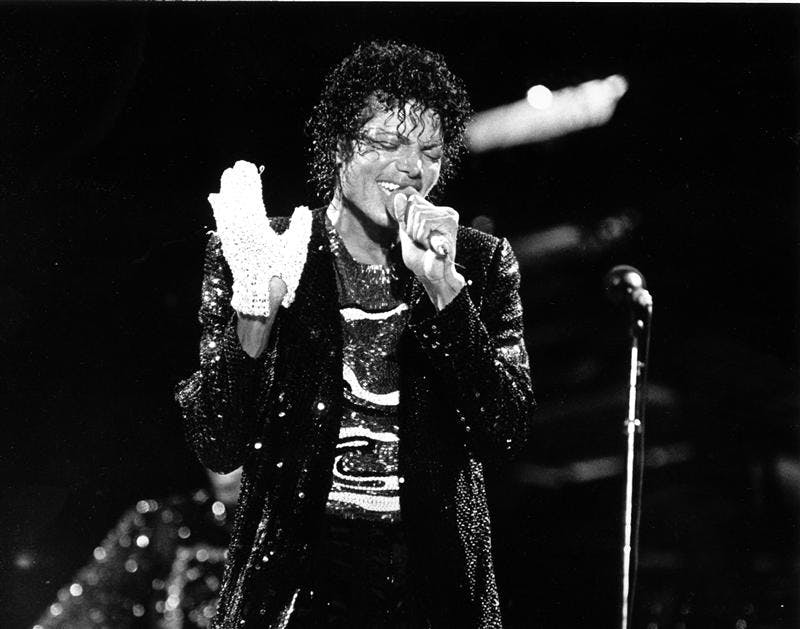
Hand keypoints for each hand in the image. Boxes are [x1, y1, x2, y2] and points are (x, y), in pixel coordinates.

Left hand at [208, 160, 310, 317]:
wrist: (260, 296)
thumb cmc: (281, 273)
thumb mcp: (296, 250)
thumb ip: (300, 227)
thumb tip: (301, 209)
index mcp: (257, 227)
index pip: (251, 196)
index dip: (250, 180)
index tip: (250, 167)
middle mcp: (240, 229)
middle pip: (235, 198)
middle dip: (237, 180)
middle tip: (239, 165)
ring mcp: (231, 237)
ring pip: (225, 207)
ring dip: (226, 190)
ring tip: (228, 175)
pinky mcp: (227, 244)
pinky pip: (220, 220)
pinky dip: (218, 207)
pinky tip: (215, 198)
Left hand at [394, 193, 464, 309]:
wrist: (431, 276)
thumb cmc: (420, 258)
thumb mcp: (406, 234)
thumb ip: (402, 215)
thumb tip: (399, 195)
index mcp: (436, 213)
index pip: (413, 202)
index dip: (408, 221)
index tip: (416, 236)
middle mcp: (446, 212)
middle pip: (414, 207)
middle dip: (412, 229)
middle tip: (423, 242)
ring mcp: (450, 218)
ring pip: (419, 215)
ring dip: (418, 235)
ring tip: (428, 245)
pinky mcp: (450, 225)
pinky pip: (425, 223)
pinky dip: (423, 237)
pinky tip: (432, 246)